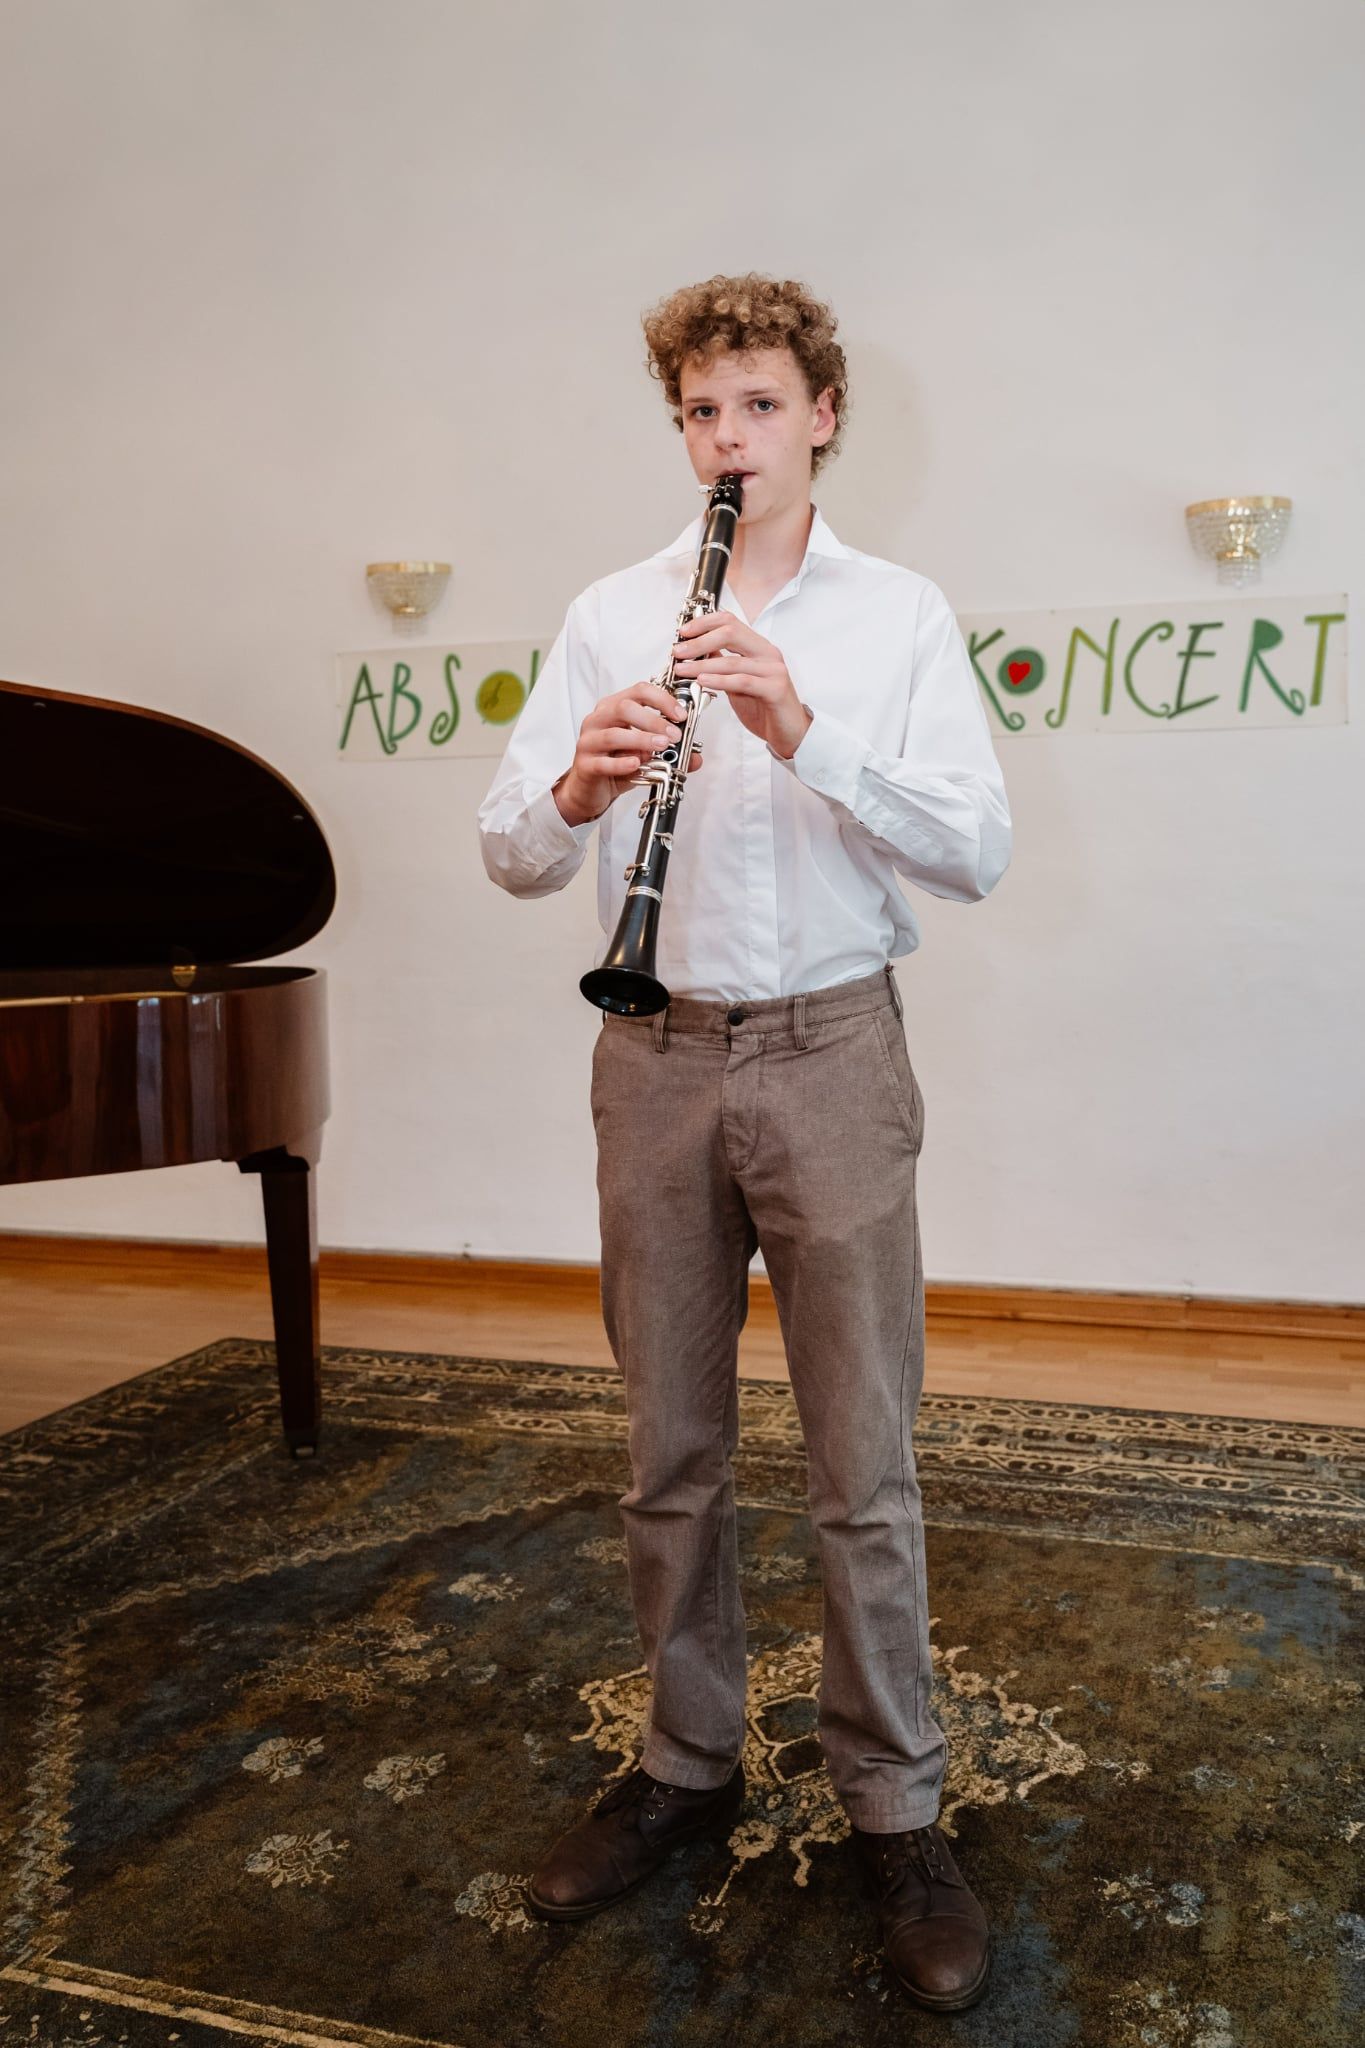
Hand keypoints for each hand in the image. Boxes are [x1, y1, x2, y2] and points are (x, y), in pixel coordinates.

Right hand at [553, 679, 702, 826]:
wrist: (589, 788)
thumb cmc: (615, 763)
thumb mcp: (645, 753)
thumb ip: (669, 752)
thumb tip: (695, 757)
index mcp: (613, 708)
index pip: (638, 691)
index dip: (662, 700)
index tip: (681, 715)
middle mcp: (598, 720)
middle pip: (624, 708)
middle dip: (653, 720)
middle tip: (674, 735)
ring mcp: (588, 742)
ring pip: (613, 734)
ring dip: (641, 739)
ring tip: (661, 747)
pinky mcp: (585, 765)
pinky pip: (603, 762)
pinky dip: (622, 763)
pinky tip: (637, 764)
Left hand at [672, 611, 812, 757]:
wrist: (790, 733)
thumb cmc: (764, 708)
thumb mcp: (737, 683)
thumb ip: (722, 665)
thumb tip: (698, 651)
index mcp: (759, 647)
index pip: (730, 622)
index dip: (704, 623)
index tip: (683, 632)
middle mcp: (768, 654)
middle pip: (730, 632)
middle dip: (699, 641)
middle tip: (678, 651)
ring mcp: (774, 670)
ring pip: (732, 660)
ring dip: (702, 665)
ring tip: (682, 669)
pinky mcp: (775, 689)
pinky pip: (743, 681)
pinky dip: (719, 681)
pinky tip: (703, 681)